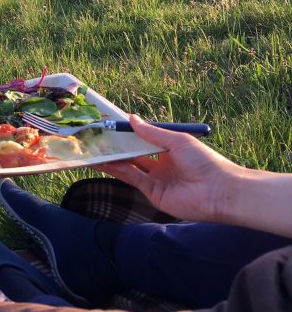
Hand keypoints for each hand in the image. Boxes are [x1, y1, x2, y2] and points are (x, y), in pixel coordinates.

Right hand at [95, 114, 242, 221]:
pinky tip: (103, 162)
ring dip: (111, 159)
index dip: (128, 134)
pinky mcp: (152, 193)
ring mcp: (156, 179)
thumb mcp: (177, 141)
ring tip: (92, 150)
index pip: (144, 140)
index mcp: (170, 150)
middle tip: (96, 139)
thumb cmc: (204, 161)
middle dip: (116, 147)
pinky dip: (117, 170)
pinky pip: (132, 179)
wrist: (219, 192)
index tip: (111, 126)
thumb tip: (131, 118)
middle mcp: (161, 164)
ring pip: (128, 166)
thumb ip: (152, 132)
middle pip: (133, 154)